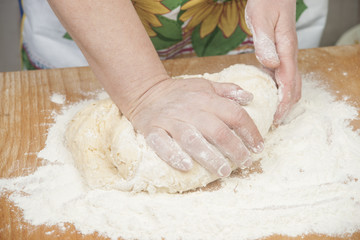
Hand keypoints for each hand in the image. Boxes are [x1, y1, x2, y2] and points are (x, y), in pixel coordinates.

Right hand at [128, 77, 263, 176]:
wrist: (146, 92)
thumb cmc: (180, 93)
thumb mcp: (204, 85)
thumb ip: (227, 91)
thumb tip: (250, 97)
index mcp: (205, 98)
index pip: (233, 113)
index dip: (250, 131)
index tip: (258, 146)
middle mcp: (189, 109)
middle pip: (216, 130)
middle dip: (234, 148)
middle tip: (246, 162)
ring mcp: (170, 121)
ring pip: (192, 139)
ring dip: (209, 157)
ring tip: (223, 171)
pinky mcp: (152, 131)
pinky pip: (161, 144)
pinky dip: (173, 155)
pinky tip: (186, 167)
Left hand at [245, 0, 300, 124]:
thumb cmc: (267, 2)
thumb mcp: (261, 19)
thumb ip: (265, 42)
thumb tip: (271, 65)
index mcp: (286, 49)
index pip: (288, 81)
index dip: (284, 102)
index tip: (277, 118)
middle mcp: (288, 54)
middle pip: (293, 86)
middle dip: (285, 106)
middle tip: (273, 123)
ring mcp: (284, 55)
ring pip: (289, 83)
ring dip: (282, 100)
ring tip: (271, 115)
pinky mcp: (278, 53)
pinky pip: (280, 76)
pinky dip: (276, 89)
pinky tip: (266, 96)